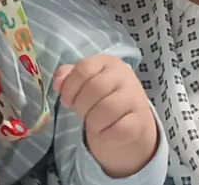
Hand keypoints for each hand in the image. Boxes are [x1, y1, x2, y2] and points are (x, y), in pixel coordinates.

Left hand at [54, 54, 158, 177]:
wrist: (131, 120)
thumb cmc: (103, 97)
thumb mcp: (85, 83)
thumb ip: (69, 77)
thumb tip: (58, 82)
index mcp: (109, 63)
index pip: (84, 68)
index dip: (70, 86)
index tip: (66, 100)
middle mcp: (125, 76)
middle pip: (93, 89)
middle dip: (81, 106)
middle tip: (82, 112)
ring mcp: (135, 98)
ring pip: (105, 110)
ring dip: (93, 122)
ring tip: (94, 122)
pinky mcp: (140, 121)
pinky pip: (117, 130)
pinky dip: (105, 135)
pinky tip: (106, 132)